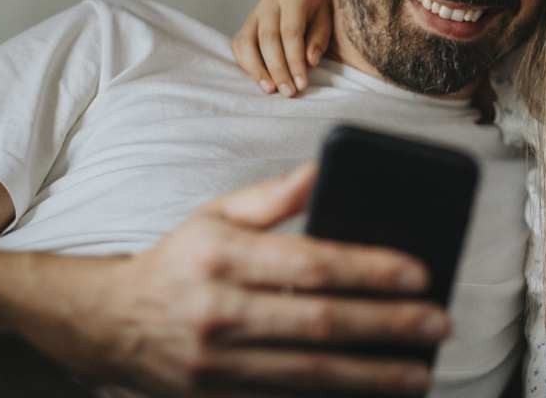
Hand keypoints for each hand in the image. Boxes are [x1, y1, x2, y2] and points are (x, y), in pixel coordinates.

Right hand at [32, 165, 447, 395]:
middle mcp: (218, 312)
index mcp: (222, 257)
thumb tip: (324, 171)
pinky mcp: (215, 397)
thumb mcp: (215, 215)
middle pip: (318, 323)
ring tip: (420, 372)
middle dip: (386, 325)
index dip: (369, 270)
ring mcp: (215, 364)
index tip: (419, 273)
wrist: (106, 324)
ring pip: (307, 373)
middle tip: (439, 323)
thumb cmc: (177, 261)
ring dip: (371, 376)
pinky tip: (371, 396)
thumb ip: (272, 196)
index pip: (310, 264)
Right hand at [232, 0, 334, 96]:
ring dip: (257, 70)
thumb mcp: (329, 19)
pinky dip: (246, 64)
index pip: (291, 32)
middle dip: (278, 70)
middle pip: (268, 39)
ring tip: (270, 90)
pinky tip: (260, 80)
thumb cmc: (323, 9)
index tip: (302, 84)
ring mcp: (255, 11)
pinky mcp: (247, 23)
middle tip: (288, 92)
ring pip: (247, 42)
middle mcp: (269, 1)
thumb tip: (309, 62)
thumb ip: (320, 39)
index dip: (295, 61)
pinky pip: (239, 45)